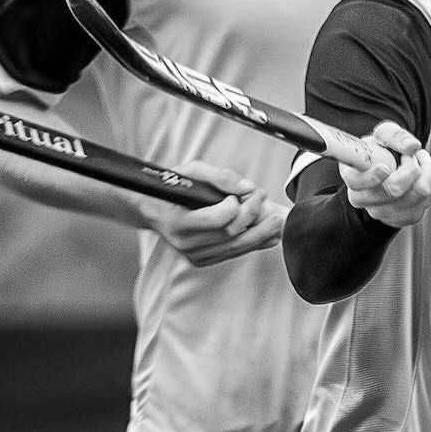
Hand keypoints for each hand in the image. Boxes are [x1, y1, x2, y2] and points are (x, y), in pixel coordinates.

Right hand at [148, 159, 286, 265]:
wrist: (154, 210)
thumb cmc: (170, 189)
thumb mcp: (190, 172)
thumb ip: (219, 176)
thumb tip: (247, 188)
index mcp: (178, 222)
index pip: (216, 220)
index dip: (234, 207)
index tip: (239, 195)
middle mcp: (186, 243)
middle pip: (231, 234)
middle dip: (254, 216)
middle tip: (265, 200)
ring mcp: (195, 254)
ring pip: (237, 247)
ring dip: (261, 233)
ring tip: (277, 219)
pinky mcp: (204, 260)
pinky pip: (234, 253)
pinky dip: (255, 243)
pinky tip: (269, 234)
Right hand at [340, 123, 430, 228]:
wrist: (390, 168)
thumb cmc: (382, 151)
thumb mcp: (383, 135)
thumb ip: (393, 135)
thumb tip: (412, 146)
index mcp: (353, 178)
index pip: (357, 183)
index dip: (373, 177)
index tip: (385, 167)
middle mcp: (365, 201)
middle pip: (394, 190)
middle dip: (412, 166)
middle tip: (414, 154)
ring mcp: (385, 213)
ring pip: (418, 194)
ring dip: (428, 170)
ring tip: (422, 159)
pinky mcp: (406, 218)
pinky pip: (429, 200)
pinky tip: (429, 172)